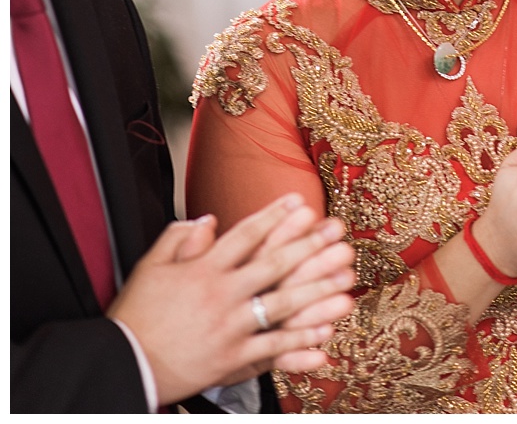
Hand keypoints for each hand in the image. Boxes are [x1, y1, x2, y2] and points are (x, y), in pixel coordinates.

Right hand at [109, 194, 354, 407]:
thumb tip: (208, 218)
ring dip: (316, 290)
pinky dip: (299, 340)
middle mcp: (220, 295)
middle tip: (336, 231)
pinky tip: (325, 331)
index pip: (244, 236)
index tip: (299, 201)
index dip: (274, 216)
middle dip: (308, 246)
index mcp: (201, 270)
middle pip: (272, 265)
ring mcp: (228, 328)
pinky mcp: (231, 359)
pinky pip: (272, 347)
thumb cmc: (134, 317)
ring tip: (345, 277)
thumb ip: (178, 238)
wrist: (121, 365)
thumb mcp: (148, 268)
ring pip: (281, 305)